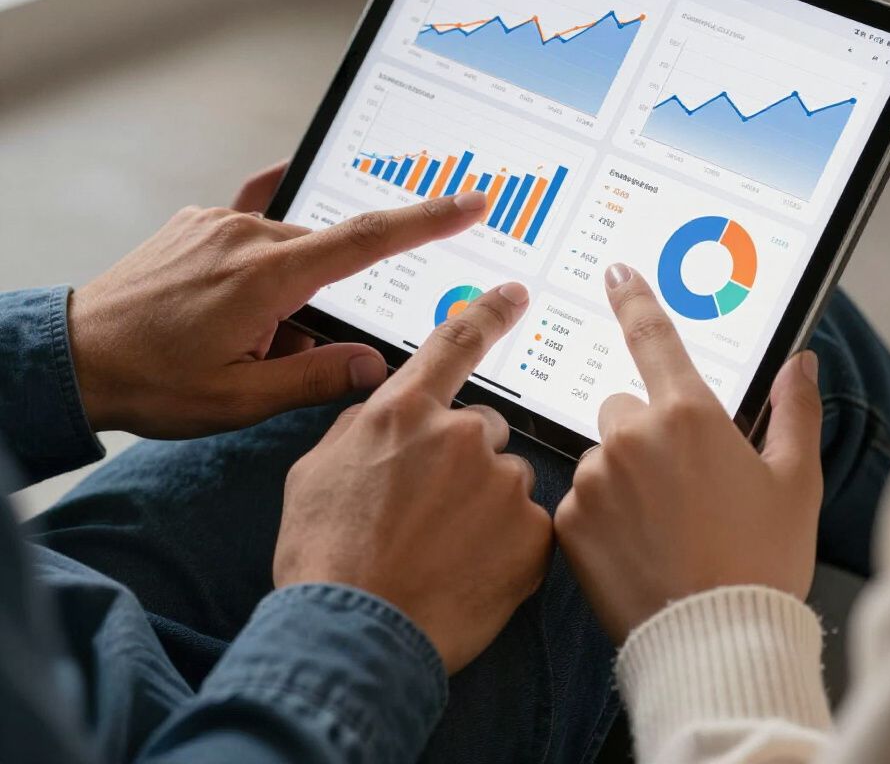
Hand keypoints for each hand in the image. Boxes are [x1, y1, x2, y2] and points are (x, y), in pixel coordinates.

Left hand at [68, 186, 489, 436]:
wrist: (72, 356)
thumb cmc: (152, 383)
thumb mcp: (240, 400)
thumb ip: (316, 379)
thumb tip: (376, 366)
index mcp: (268, 277)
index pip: (368, 240)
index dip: (427, 219)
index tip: (469, 202)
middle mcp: (248, 235)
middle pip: (326, 254)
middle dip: (320, 299)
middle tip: (275, 349)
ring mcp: (220, 222)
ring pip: (289, 246)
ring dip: (285, 287)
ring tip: (233, 334)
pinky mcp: (199, 220)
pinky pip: (253, 225)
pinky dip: (262, 255)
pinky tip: (238, 285)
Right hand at [274, 281, 552, 673]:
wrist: (355, 634)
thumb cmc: (324, 553)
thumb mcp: (317, 470)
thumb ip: (361, 423)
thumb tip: (383, 401)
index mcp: (406, 411)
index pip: (456, 342)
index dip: (488, 313)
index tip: (515, 294)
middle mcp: (462, 434)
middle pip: (485, 428)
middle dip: (466, 458)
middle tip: (432, 508)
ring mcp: (502, 483)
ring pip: (507, 479)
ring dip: (486, 503)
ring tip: (445, 548)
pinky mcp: (533, 534)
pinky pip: (529, 524)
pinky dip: (507, 543)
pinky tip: (470, 569)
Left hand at [554, 264, 822, 644]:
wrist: (716, 641)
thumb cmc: (763, 559)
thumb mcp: (794, 482)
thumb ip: (794, 411)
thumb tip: (800, 362)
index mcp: (689, 414)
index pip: (652, 337)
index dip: (632, 298)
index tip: (615, 272)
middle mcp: (633, 433)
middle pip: (624, 408)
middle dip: (644, 432)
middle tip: (677, 484)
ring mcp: (595, 476)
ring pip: (602, 456)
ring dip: (622, 477)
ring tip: (660, 527)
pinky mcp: (569, 518)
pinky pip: (580, 499)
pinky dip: (601, 516)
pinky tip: (634, 547)